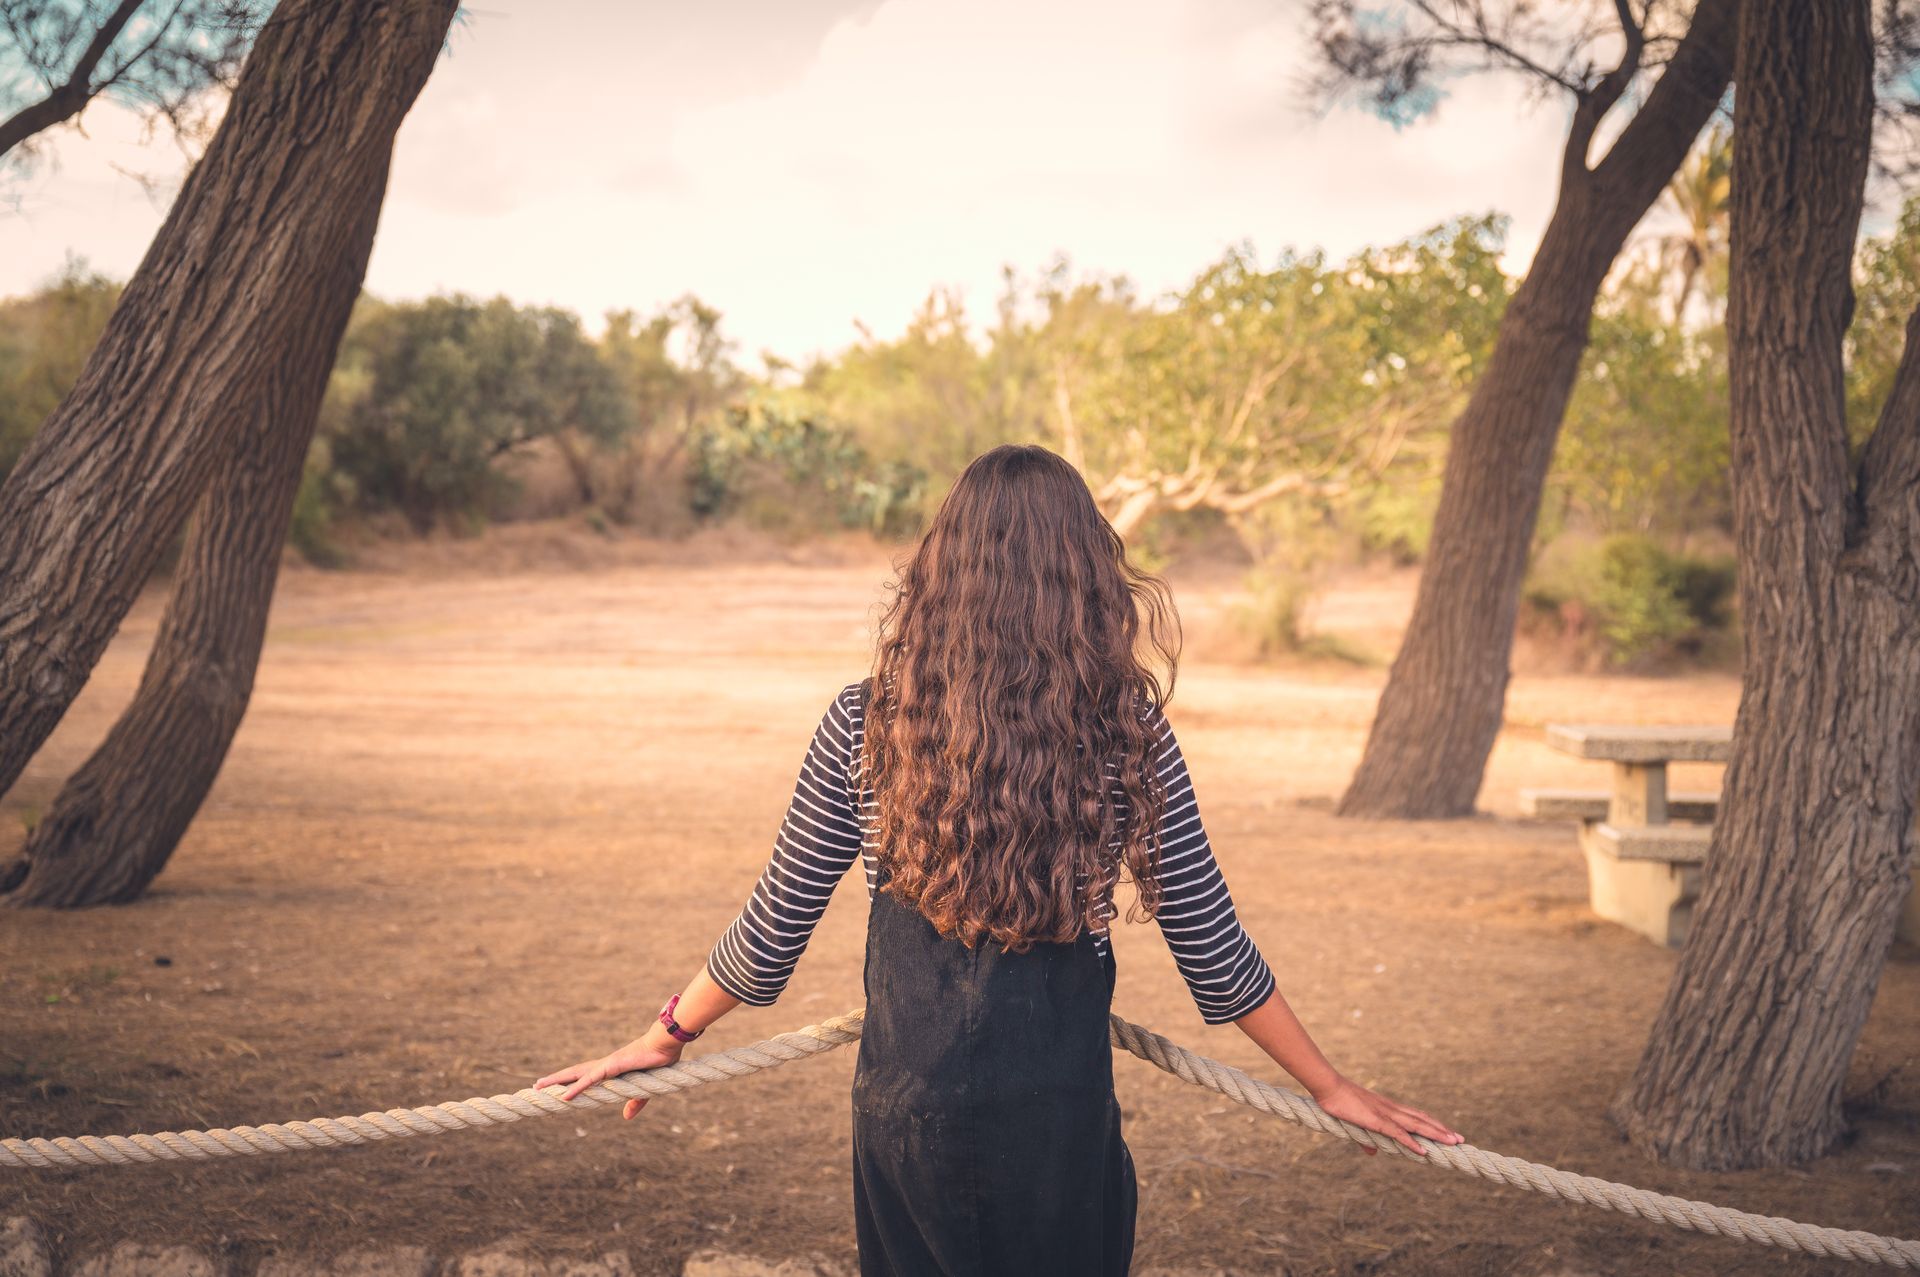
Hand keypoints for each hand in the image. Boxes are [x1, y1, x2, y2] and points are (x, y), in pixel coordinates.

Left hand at [536, 1030, 683, 1119]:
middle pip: (575, 1072)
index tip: (557, 1085)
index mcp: (612, 1069)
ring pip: (576, 1074)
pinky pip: (590, 1080)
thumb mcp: (645, 1088)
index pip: (586, 1075)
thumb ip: (635, 1102)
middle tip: (537, 1085)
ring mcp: (606, 1065)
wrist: (667, 1044)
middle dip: (556, 1079)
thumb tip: (626, 1116)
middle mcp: (604, 1065)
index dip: (571, 1080)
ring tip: (539, 1085)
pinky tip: (565, 1096)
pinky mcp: (611, 1067)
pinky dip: (577, 1088)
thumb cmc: (660, 1060)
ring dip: (557, 1080)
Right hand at [1311, 1076, 1462, 1156]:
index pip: (1416, 1117)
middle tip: (1460, 1140)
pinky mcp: (1376, 1120)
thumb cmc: (1339, 1102)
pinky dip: (1412, 1143)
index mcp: (1388, 1108)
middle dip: (1442, 1131)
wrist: (1328, 1087)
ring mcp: (1385, 1114)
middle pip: (1423, 1120)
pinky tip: (1423, 1151)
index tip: (1448, 1132)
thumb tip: (1372, 1152)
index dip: (1433, 1125)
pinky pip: (1398, 1133)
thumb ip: (1366, 1139)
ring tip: (1452, 1142)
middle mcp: (1392, 1109)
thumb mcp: (1355, 1123)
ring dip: (1436, 1135)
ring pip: (1417, 1125)